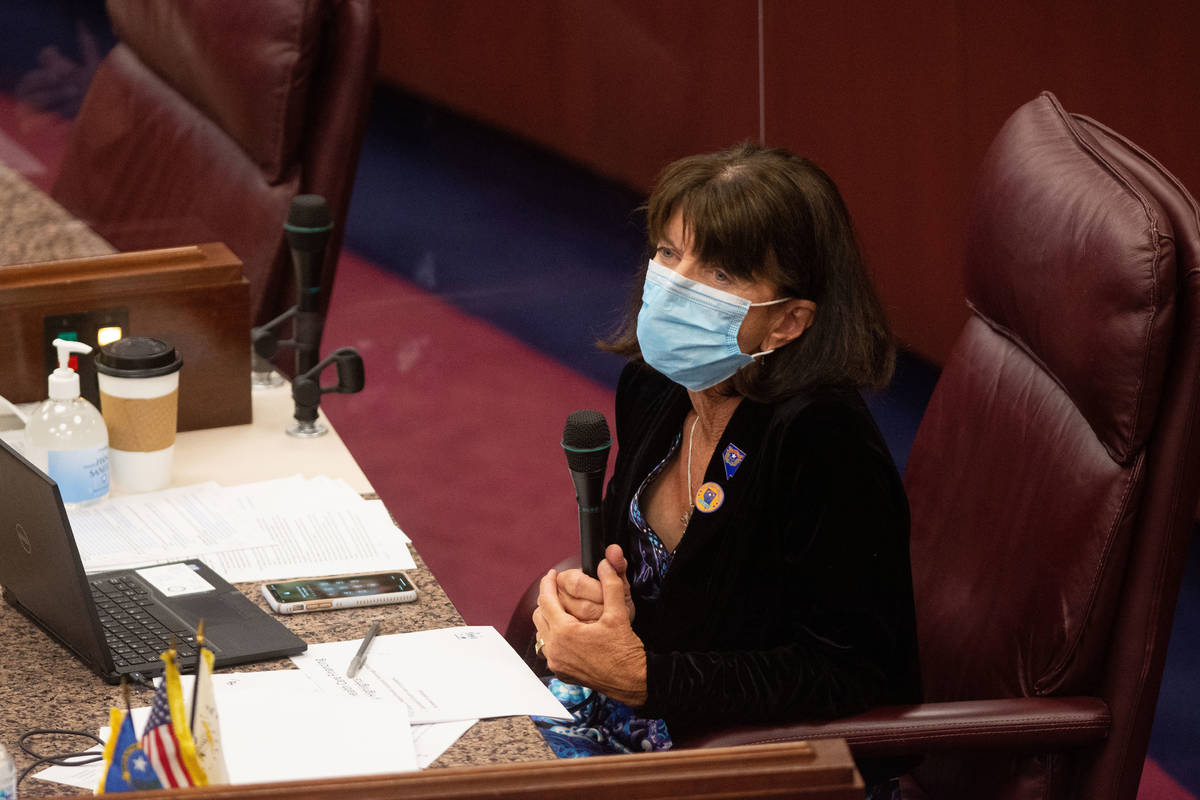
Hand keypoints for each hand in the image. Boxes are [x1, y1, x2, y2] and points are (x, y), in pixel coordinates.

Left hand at [532, 557, 646, 705]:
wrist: (632, 682)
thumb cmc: (625, 652)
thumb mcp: (619, 614)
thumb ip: (611, 584)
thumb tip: (605, 563)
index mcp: (565, 633)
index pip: (546, 600)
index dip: (548, 583)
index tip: (552, 574)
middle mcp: (556, 650)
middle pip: (539, 615)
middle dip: (547, 600)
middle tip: (557, 589)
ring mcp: (557, 663)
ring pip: (541, 633)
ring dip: (548, 619)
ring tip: (563, 609)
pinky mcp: (562, 672)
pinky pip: (548, 649)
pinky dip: (552, 637)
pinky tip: (567, 630)